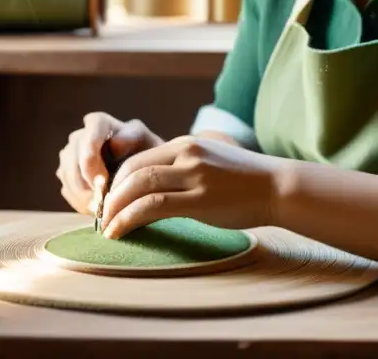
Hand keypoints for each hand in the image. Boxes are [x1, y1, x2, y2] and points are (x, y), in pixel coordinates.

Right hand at [56, 112, 163, 215]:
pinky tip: (99, 209)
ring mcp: (69, 157)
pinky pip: (67, 191)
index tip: (103, 181)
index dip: (90, 161)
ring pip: (67, 177)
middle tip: (103, 204)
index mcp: (98, 123)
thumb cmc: (148, 154)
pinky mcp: (66, 177)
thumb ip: (133, 138)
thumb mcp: (148, 142)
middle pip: (72, 160)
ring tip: (104, 210)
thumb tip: (113, 146)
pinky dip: (81, 203)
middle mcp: (79, 137)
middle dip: (86, 184)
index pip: (86, 138)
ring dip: (83, 196)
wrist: (143, 172)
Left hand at [99, 135, 282, 238]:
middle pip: (132, 170)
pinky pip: (153, 206)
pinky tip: (120, 232)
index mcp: (184, 145)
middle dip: (110, 196)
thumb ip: (182, 170)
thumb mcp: (209, 164)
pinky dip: (129, 219)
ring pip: (139, 186)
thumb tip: (151, 191)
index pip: (137, 159)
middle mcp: (186, 154)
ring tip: (105, 228)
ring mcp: (193, 175)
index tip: (107, 203)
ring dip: (115, 209)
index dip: (115, 182)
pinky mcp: (200, 199)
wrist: (277, 187)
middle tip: (100, 217)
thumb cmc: (244, 182)